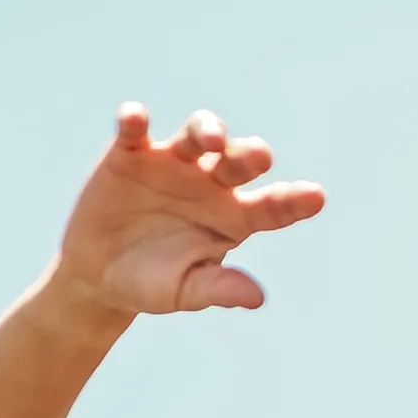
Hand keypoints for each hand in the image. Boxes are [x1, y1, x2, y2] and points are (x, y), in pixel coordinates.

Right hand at [52, 103, 324, 317]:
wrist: (101, 276)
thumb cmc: (153, 284)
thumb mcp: (185, 292)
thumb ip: (218, 289)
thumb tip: (257, 298)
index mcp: (235, 217)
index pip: (273, 207)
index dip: (294, 201)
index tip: (316, 197)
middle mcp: (211, 182)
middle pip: (238, 160)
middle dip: (249, 155)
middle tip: (260, 156)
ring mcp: (172, 162)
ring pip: (197, 133)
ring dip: (207, 129)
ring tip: (210, 139)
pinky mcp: (131, 153)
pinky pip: (135, 130)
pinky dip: (134, 120)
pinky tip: (134, 119)